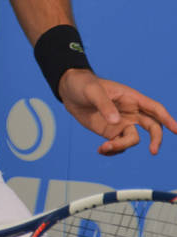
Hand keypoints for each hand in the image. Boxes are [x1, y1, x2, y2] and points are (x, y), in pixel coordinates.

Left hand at [58, 70, 176, 155]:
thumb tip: (117, 122)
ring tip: (104, 148)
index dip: (168, 119)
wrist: (69, 91)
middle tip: (153, 151)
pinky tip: (101, 150)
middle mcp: (131, 112)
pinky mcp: (111, 132)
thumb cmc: (83, 85)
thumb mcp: (92, 91)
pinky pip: (119, 146)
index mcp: (131, 98)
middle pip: (152, 127)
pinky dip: (113, 151)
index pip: (154, 109)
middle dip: (156, 139)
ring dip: (121, 146)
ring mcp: (122, 123)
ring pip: (133, 139)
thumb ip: (104, 105)